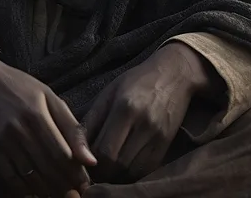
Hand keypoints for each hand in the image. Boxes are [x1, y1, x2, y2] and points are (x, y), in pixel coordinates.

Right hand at [0, 51, 94, 196]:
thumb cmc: (23, 88)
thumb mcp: (51, 98)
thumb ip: (72, 129)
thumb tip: (90, 160)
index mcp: (38, 114)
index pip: (61, 153)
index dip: (75, 173)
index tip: (86, 184)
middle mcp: (19, 128)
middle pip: (47, 167)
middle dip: (64, 185)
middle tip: (75, 195)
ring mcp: (3, 140)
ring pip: (29, 175)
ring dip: (46, 191)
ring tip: (59, 196)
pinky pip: (9, 176)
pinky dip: (23, 190)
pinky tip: (35, 194)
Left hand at [82, 42, 214, 181]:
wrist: (174, 75)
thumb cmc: (135, 82)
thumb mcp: (107, 94)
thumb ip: (89, 123)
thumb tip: (76, 153)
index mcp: (124, 108)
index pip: (103, 150)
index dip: (89, 161)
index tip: (83, 160)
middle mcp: (144, 124)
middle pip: (117, 164)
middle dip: (101, 171)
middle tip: (93, 167)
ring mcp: (158, 136)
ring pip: (131, 172)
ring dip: (115, 175)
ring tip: (107, 167)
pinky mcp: (167, 144)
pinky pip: (146, 170)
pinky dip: (131, 173)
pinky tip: (124, 165)